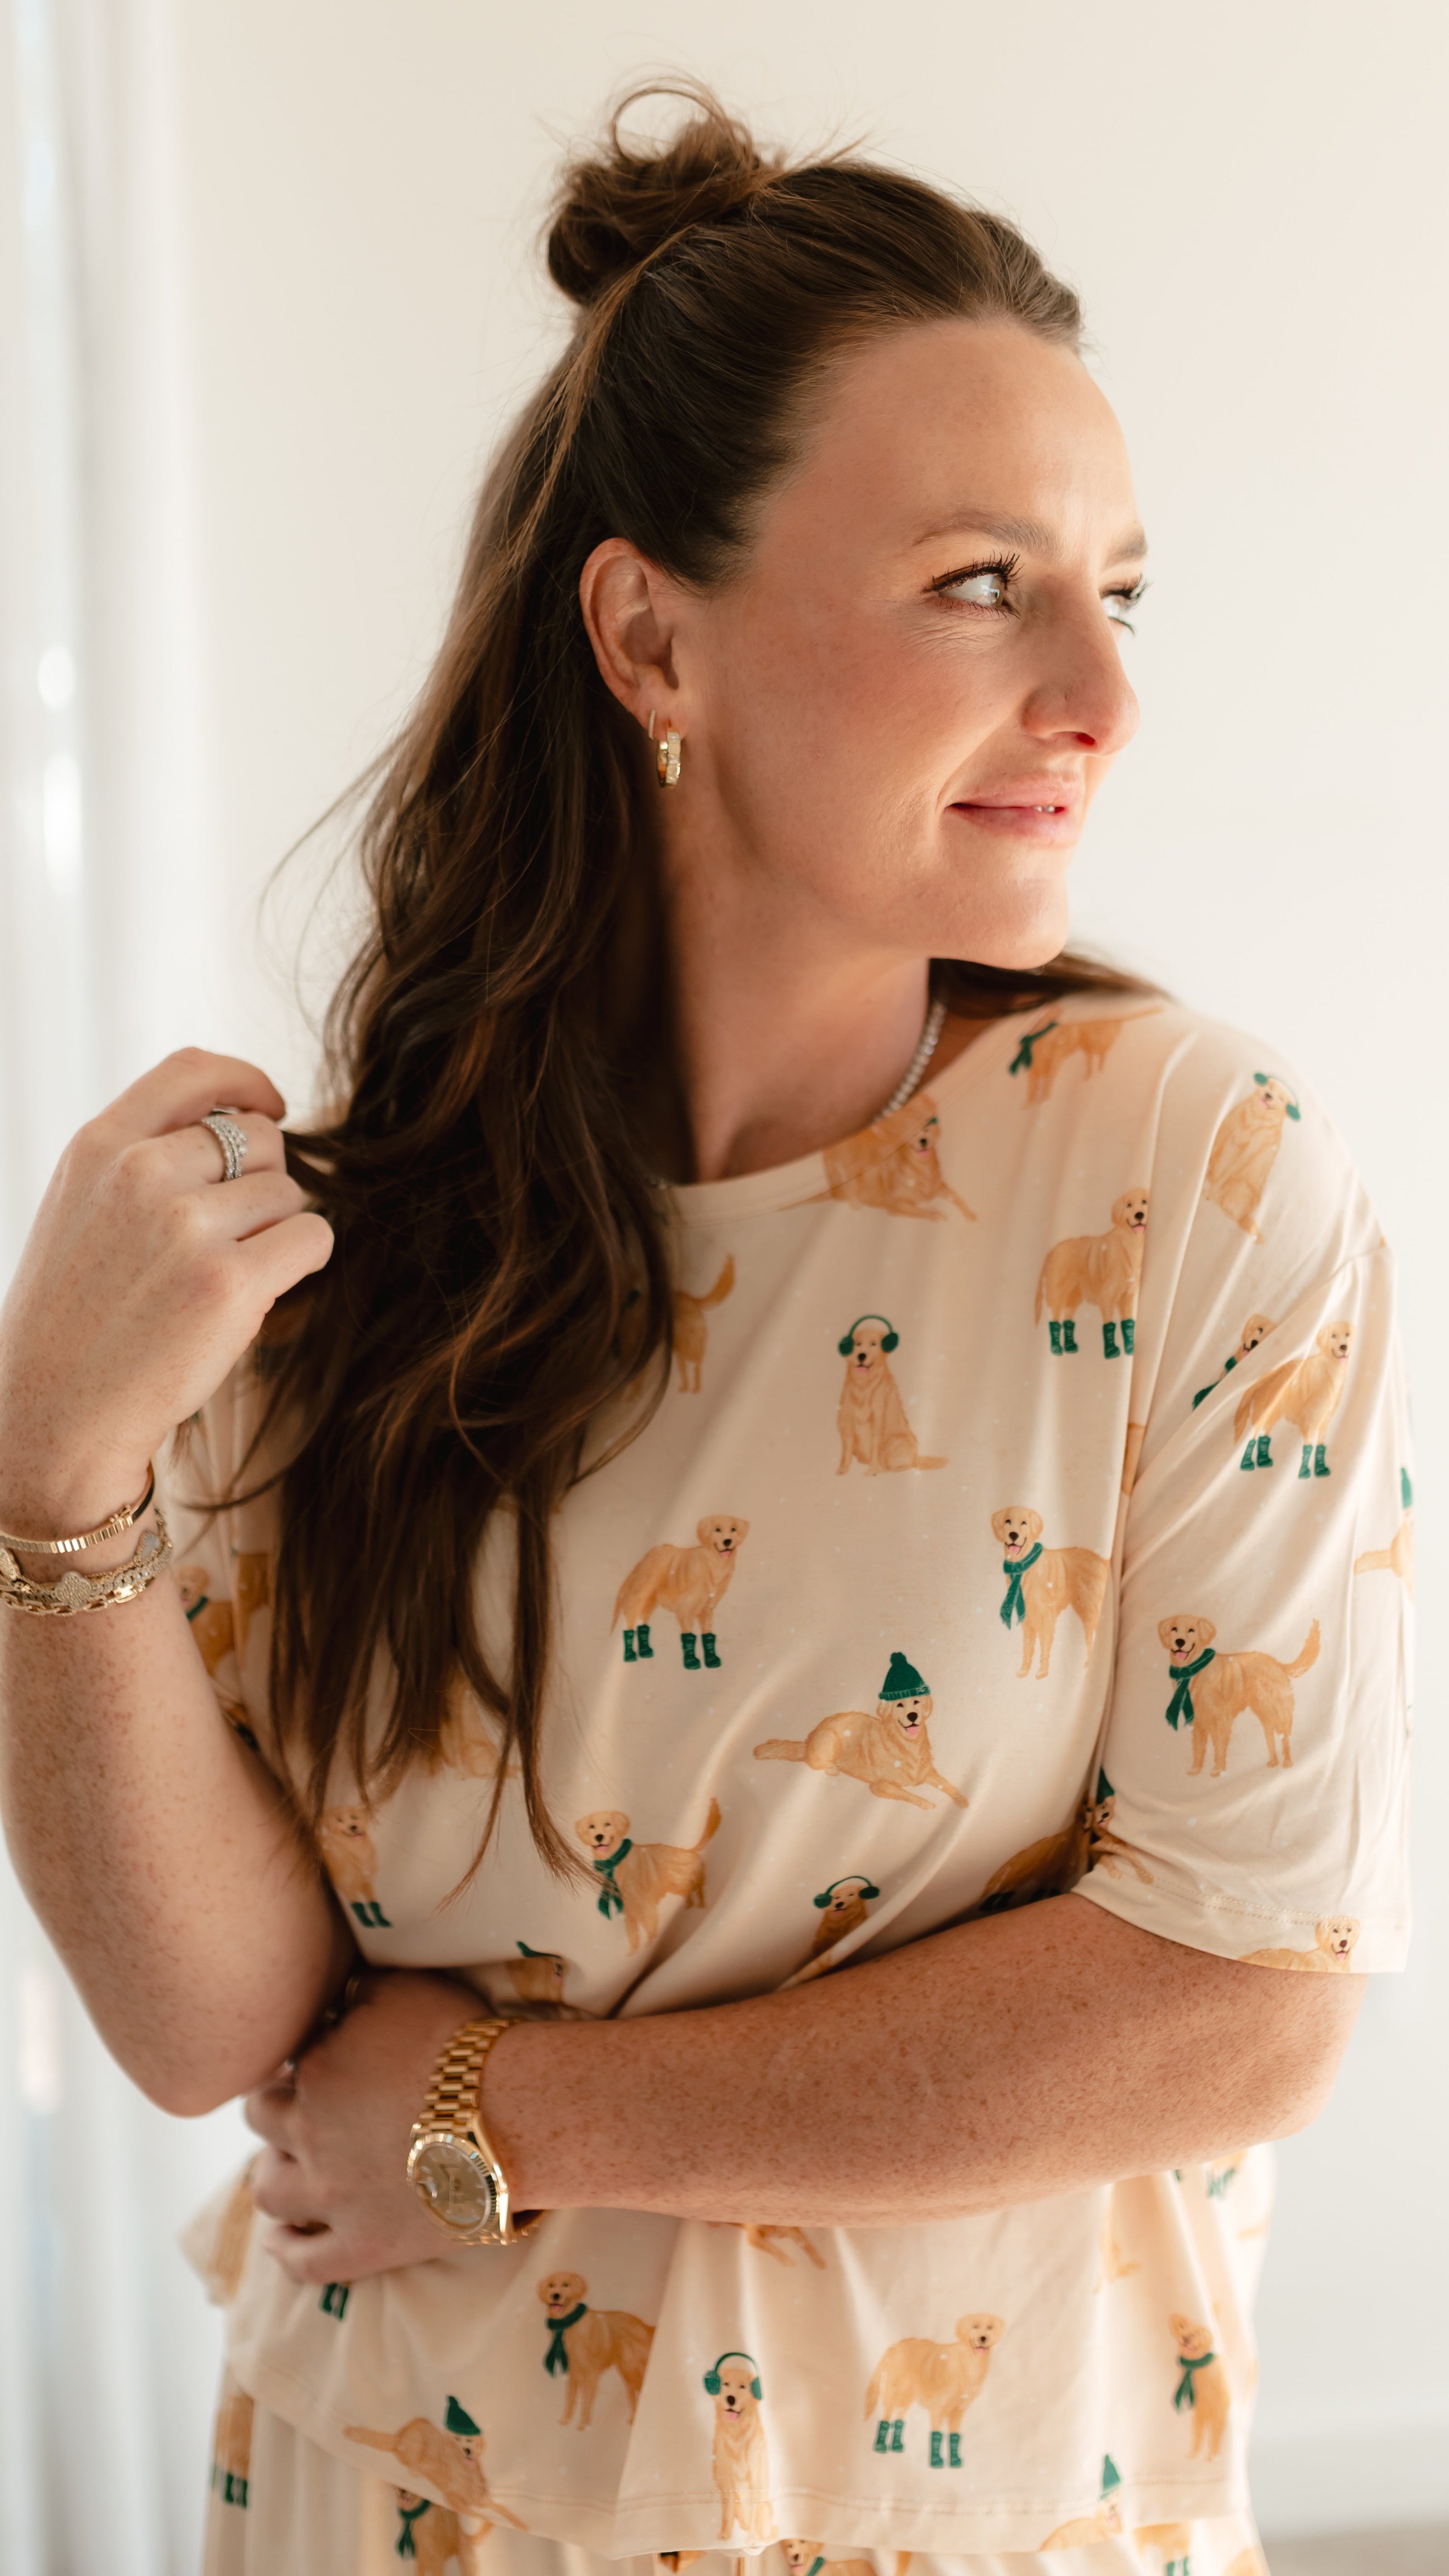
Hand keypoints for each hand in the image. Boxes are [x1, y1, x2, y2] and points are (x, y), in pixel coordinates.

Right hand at [0, 1049, 331, 1535]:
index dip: (246, 1080)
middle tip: (230, 1236)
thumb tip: (241, 1119)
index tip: (271, 1103)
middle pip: (258, 1138)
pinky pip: (313, 1236)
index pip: (190, 1071)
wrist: (56, 1412)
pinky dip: (306, 1258)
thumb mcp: (80, 1209)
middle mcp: (140, 1174)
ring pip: (289, 1193)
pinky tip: (268, 1287)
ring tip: (227, 1273)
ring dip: (278, 1229)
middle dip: (262, 1182)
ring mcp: (187, 1226)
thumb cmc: (76, 1318)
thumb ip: (140, 1157)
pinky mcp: (230, 1282)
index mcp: (97, 1148)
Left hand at [244, 1969, 486, 2283]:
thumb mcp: (405, 1989)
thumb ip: (360, 1990)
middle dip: (276, 2108)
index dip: (304, 2055)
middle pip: (263, 2119)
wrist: (508, 2115)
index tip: (322, 2055)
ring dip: (269, 2171)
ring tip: (282, 2163)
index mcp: (316, 2071)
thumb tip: (338, 1995)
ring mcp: (332, 2197)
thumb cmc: (462, 2043)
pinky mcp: (362, 2245)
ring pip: (269, 2190)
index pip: (290, 2058)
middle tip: (299, 2104)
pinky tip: (280, 2238)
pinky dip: (285, 2249)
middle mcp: (310, 2135)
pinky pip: (304, 2260)